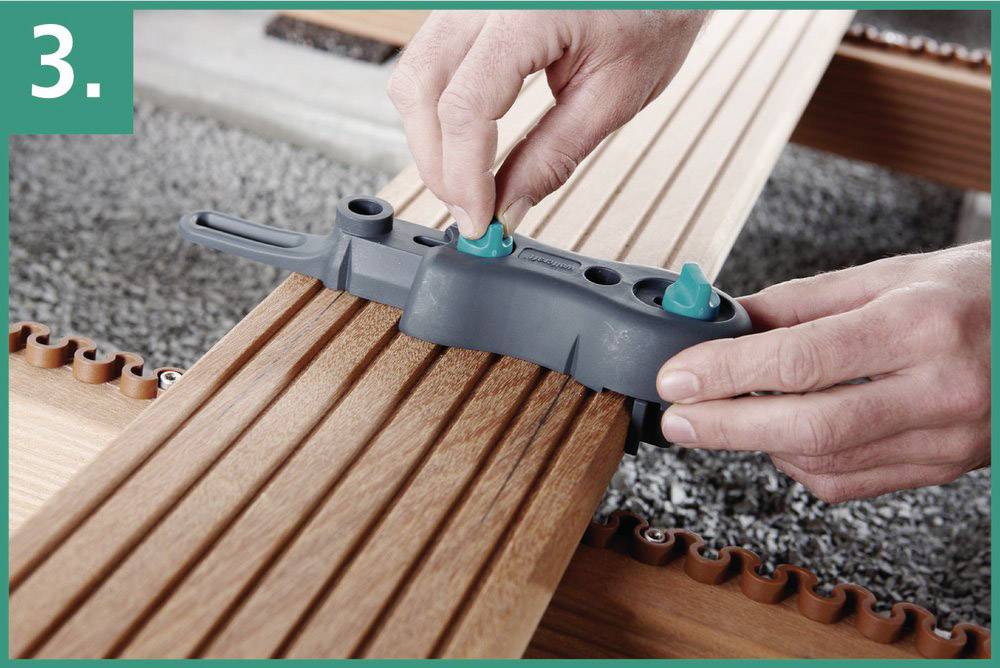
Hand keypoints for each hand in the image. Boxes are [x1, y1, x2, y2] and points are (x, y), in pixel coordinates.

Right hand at [387, 10, 707, 237]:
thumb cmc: (653, 14)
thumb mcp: (614, 95)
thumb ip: (554, 155)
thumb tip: (508, 207)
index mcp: (527, 13)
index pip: (465, 107)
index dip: (464, 175)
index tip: (479, 220)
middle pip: (421, 89)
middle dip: (437, 163)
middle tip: (470, 211)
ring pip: (414, 75)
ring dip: (430, 139)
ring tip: (467, 183)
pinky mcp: (468, 8)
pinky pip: (430, 60)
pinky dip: (437, 110)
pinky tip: (465, 143)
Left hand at [657, 242, 990, 502]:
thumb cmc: (976, 291)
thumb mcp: (890, 274)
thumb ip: (803, 302)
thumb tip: (727, 321)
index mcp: (921, 325)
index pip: (800, 359)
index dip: (725, 372)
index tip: (677, 377)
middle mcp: (941, 389)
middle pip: (808, 426)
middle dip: (727, 426)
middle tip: (677, 419)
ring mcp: (948, 439)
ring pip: (825, 462)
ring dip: (760, 443)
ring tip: (725, 416)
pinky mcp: (944, 468)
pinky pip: (851, 483)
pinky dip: (801, 464)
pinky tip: (781, 437)